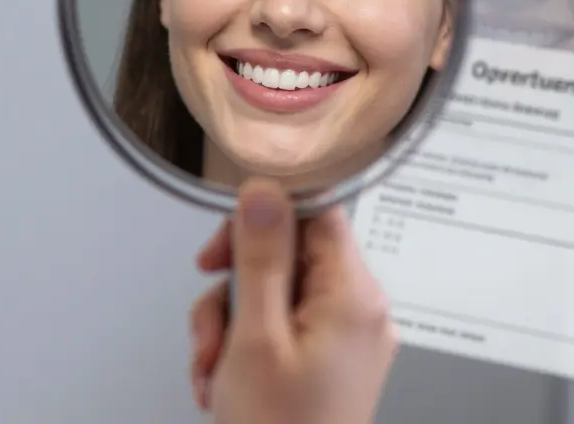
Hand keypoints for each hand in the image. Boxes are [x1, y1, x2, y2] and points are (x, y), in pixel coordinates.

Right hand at [188, 179, 397, 423]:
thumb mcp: (256, 337)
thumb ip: (260, 257)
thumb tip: (263, 190)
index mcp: (354, 295)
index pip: (316, 212)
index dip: (263, 219)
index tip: (224, 249)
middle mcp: (360, 311)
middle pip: (287, 257)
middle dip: (235, 291)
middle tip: (213, 330)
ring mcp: (345, 340)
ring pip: (273, 295)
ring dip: (230, 327)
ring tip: (215, 371)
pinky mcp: (328, 364)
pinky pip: (280, 329)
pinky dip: (244, 349)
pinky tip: (224, 384)